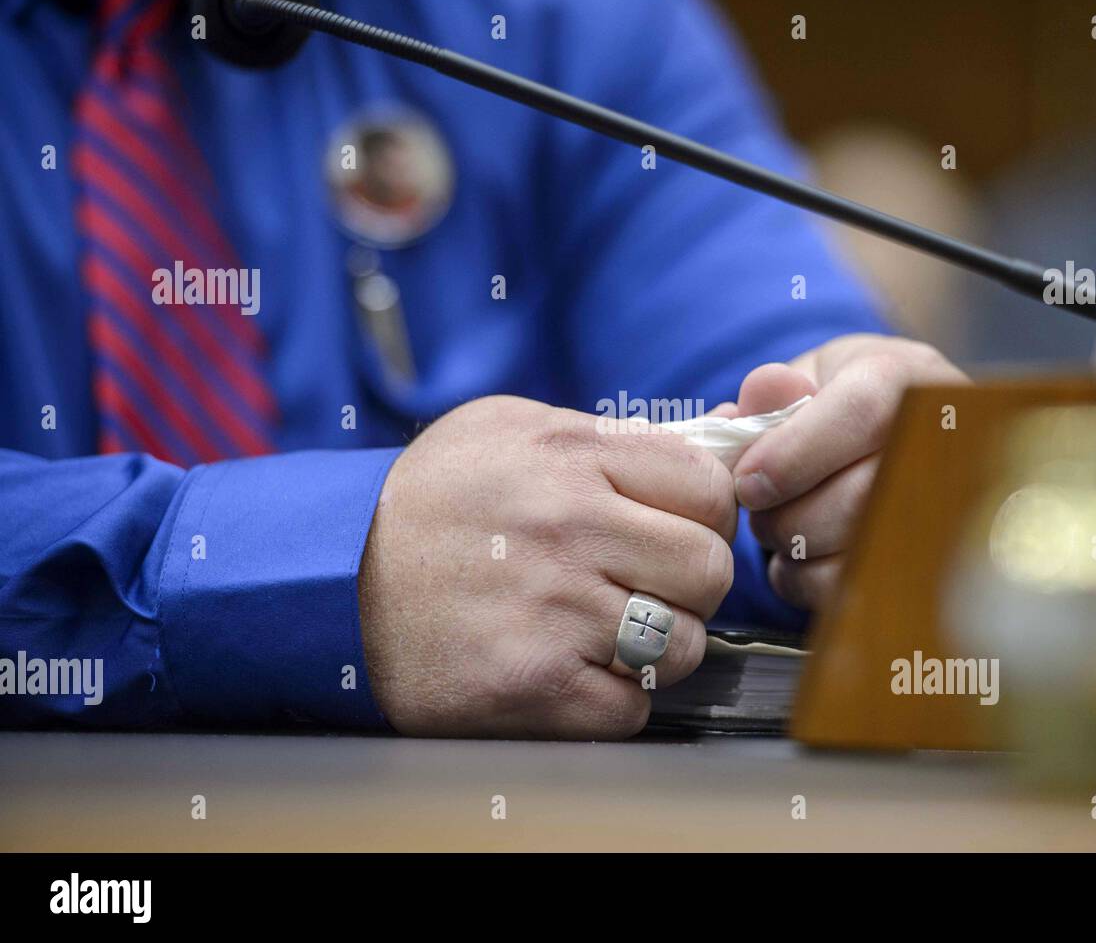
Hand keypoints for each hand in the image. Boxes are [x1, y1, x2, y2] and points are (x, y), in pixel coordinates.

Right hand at [358, 395, 735, 738]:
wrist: (328, 578)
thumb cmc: (431, 499)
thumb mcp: (511, 429)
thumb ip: (613, 434)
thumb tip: (725, 436)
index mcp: (572, 455)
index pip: (709, 487)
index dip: (704, 515)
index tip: (674, 529)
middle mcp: (569, 527)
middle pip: (709, 569)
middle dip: (690, 585)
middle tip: (648, 587)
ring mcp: (553, 609)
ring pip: (682, 646)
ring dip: (656, 649)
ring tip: (604, 632)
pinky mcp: (531, 684)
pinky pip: (631, 708)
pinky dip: (612, 700)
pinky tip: (570, 672)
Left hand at [732, 334, 966, 609]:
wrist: (880, 443)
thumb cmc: (833, 406)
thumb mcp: (805, 380)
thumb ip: (775, 390)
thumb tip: (762, 391)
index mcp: (909, 381)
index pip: (863, 413)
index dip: (795, 454)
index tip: (749, 482)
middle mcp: (942, 444)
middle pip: (859, 495)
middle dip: (785, 512)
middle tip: (755, 505)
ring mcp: (945, 509)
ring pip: (857, 547)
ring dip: (792, 545)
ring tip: (777, 522)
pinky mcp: (925, 565)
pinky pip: (853, 588)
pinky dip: (803, 578)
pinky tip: (797, 555)